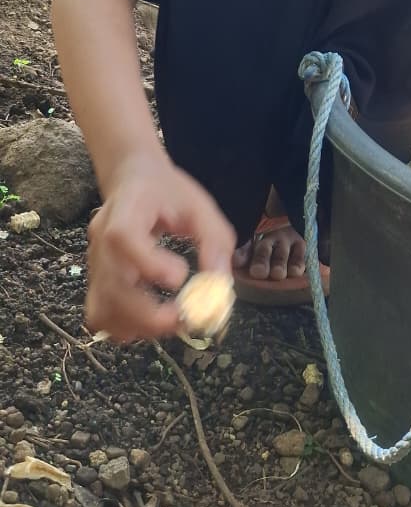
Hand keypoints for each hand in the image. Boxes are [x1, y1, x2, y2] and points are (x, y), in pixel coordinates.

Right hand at [86, 154, 236, 342]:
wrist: (131, 179)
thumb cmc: (167, 192)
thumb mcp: (199, 206)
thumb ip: (214, 242)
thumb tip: (220, 285)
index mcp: (126, 213)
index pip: (123, 238)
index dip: (149, 264)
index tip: (180, 277)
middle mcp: (101, 241)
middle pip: (111, 286)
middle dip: (149, 314)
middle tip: (184, 318)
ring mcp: (94, 264)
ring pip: (102, 309)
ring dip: (138, 326)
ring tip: (172, 319)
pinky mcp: (96, 281)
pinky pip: (100, 315)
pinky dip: (124, 327)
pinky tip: (150, 318)